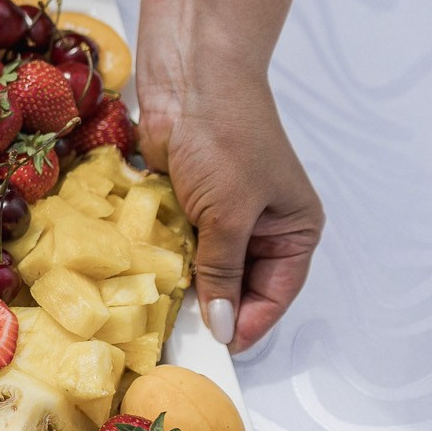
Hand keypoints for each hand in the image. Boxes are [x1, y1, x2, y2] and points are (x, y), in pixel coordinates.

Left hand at [135, 70, 322, 352]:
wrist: (188, 80)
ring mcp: (218, 214)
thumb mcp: (230, 214)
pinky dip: (156, 257)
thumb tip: (225, 326)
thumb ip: (223, 271)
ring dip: (179, 283)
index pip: (276, 293)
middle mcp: (259, 226)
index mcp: (293, 229)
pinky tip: (138, 278)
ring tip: (154, 312)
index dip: (249, 323)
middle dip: (210, 307)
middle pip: (236, 285)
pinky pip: (170, 243)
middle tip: (176, 336)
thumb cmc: (226, 140)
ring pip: (199, 267)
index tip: (218, 349)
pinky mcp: (181, 203)